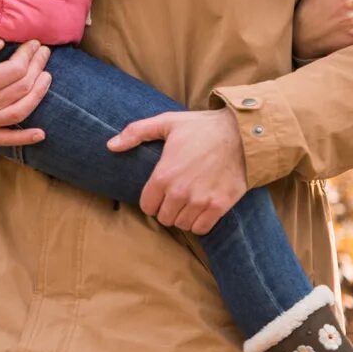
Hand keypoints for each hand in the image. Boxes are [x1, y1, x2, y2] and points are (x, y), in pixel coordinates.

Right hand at [0, 26, 50, 146]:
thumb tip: (1, 43)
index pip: (15, 70)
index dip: (29, 55)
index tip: (35, 44)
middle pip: (23, 88)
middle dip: (38, 67)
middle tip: (44, 53)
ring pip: (21, 111)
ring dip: (39, 94)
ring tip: (47, 77)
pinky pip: (7, 140)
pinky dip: (25, 138)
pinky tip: (42, 134)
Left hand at [104, 109, 247, 234]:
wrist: (242, 134)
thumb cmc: (202, 127)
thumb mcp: (167, 122)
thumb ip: (136, 133)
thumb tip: (110, 146)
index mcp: (163, 175)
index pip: (147, 206)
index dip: (153, 200)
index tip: (161, 192)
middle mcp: (180, 192)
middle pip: (164, 218)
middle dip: (168, 209)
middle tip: (177, 196)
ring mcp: (200, 200)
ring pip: (182, 224)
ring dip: (184, 216)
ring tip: (190, 201)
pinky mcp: (219, 206)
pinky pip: (202, 228)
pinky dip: (200, 222)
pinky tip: (203, 208)